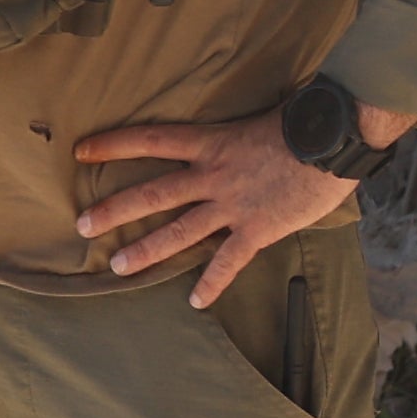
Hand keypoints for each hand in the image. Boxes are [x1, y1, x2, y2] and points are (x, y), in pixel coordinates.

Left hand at [67, 110, 375, 305]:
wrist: (335, 141)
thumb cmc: (305, 121)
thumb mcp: (260, 116)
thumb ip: (237, 131)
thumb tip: (234, 130)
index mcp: (212, 143)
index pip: (152, 140)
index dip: (114, 145)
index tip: (82, 151)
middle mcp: (214, 176)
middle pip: (152, 194)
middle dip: (113, 210)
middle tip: (81, 224)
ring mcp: (233, 205)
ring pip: (179, 231)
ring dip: (146, 250)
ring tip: (118, 265)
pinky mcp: (257, 229)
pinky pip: (228, 261)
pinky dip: (212, 282)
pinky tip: (196, 301)